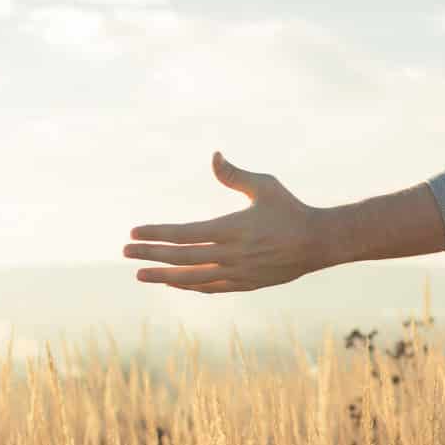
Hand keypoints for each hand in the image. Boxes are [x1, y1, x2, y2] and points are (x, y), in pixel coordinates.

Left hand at [124, 152, 330, 291]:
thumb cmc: (291, 209)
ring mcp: (238, 273)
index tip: (134, 231)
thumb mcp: (265, 186)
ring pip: (192, 277)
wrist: (319, 242)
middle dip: (150, 254)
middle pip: (182, 257)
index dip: (156, 233)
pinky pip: (211, 288)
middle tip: (125, 251)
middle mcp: (232, 254)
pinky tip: (173, 282)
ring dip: (164, 276)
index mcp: (232, 229)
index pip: (184, 234)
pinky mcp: (246, 284)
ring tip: (140, 274)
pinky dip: (189, 285)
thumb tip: (214, 156)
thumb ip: (235, 175)